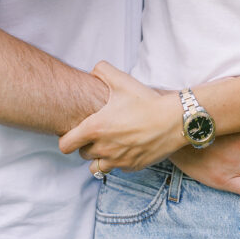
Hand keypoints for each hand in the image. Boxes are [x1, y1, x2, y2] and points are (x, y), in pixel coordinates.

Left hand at [58, 61, 183, 172]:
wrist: (174, 120)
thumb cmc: (146, 100)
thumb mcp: (122, 80)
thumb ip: (102, 70)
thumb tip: (93, 70)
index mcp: (96, 128)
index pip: (65, 145)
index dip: (66, 138)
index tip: (74, 131)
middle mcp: (104, 148)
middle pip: (82, 154)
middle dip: (86, 144)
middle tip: (97, 132)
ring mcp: (118, 160)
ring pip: (97, 167)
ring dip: (99, 157)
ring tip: (108, 143)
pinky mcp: (132, 166)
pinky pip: (117, 168)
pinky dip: (118, 160)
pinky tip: (126, 146)